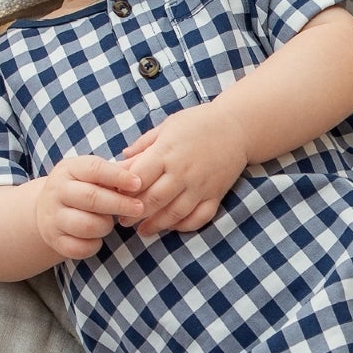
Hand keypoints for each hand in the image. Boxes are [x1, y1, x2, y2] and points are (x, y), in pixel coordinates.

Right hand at [29, 155, 143, 259]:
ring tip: (110, 222)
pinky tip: (97, 238)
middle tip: (140, 208)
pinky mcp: (54, 240)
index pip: (94, 168)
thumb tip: (147, 164)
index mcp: (69, 169)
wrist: (46, 209)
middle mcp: (57, 191)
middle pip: (91, 198)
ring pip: (86, 225)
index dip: (118, 176)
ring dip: (105, 226)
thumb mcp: (94, 173)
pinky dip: (93, 245)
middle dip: (120, 204)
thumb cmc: (82, 187)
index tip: (138, 183)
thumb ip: (119, 170)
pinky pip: (79, 247)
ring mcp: (53, 217)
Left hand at [121, 103, 248, 236]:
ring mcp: (200, 186)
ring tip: (142, 230)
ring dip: (156, 225)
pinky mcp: (216, 195)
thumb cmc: (199, 122)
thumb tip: (121, 159)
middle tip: (122, 220)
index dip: (123, 191)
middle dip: (134, 213)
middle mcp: (182, 172)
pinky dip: (185, 226)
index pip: (138, 178)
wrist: (238, 127)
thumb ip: (144, 144)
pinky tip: (172, 226)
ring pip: (174, 213)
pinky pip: (199, 217)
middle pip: (153, 200)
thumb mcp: (167, 125)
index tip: (114, 196)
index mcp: (166, 152)